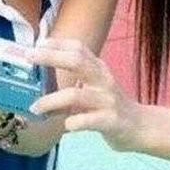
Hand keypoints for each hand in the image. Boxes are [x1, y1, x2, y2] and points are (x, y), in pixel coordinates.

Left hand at [27, 39, 142, 151]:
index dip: (57, 43)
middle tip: (28, 57)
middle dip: (51, 57)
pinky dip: (74, 122)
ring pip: (77, 95)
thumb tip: (39, 82)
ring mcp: (108, 101)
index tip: (38, 42)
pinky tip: (66, 126)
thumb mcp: (95, 88)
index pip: (79, 48)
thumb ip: (74, 83)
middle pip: (77, 61)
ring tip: (34, 108)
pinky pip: (90, 121)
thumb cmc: (110, 107)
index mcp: (99, 70)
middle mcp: (104, 81)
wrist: (141, 127)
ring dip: (51, 100)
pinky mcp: (112, 121)